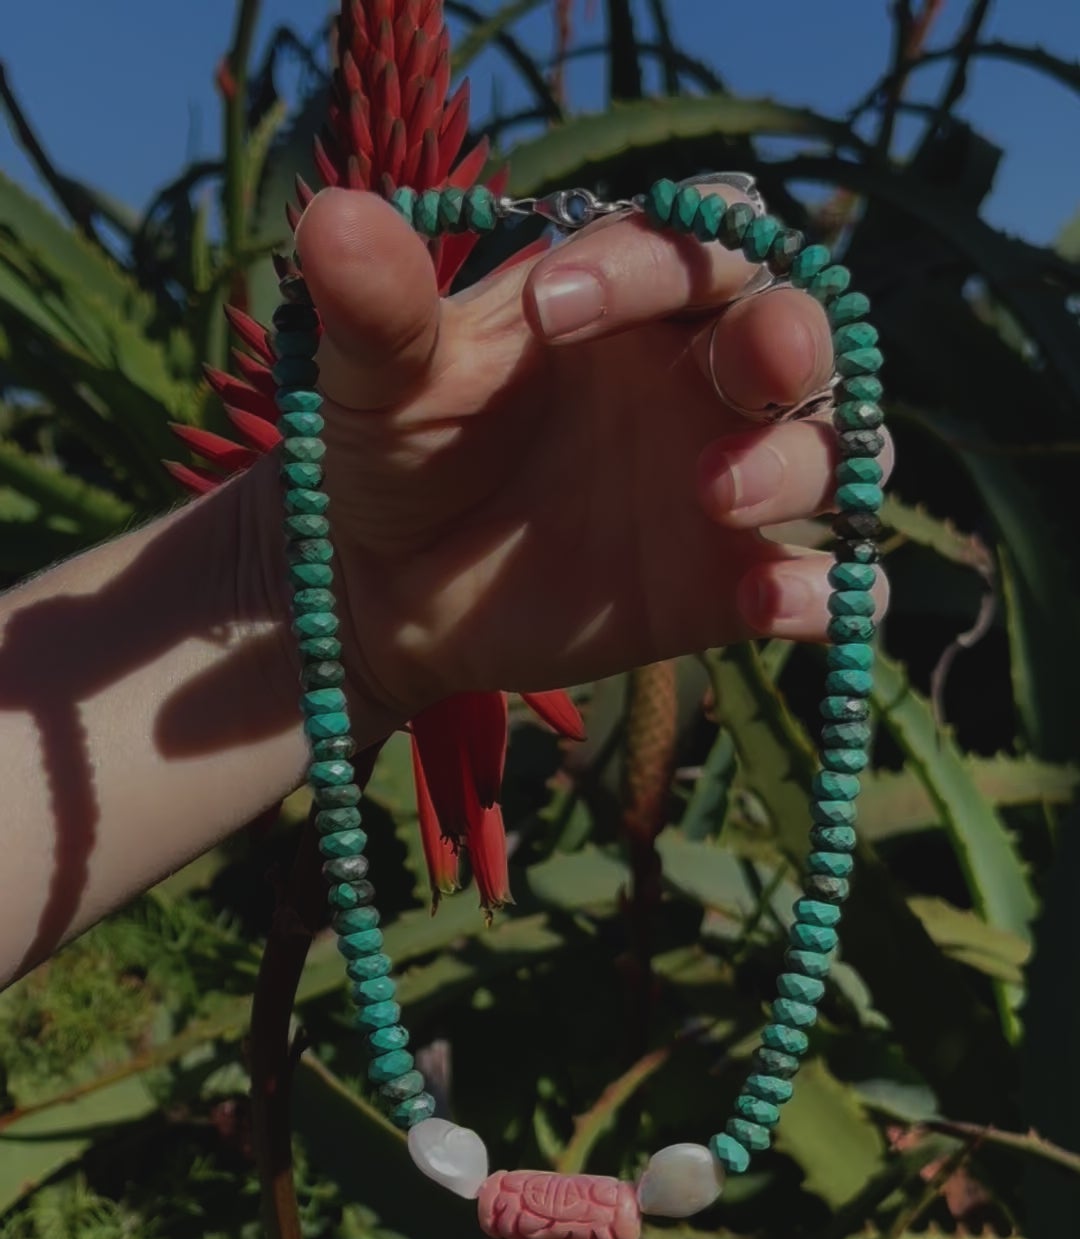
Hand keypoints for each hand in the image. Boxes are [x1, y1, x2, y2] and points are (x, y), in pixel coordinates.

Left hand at [274, 187, 890, 723]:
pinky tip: (772, 606)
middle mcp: (700, 380)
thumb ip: (380, 310)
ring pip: (831, 449)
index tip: (551, 314)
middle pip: (802, 330)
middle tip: (747, 365)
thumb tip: (334, 218)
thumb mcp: (381, 381)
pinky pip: (827, 585)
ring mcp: (728, 484)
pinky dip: (824, 595)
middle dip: (790, 338)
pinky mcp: (732, 588)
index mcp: (632, 301)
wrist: (388, 590)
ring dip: (802, 461)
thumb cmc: (399, 455)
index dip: (646, 265)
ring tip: (717, 494)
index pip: (691, 244)